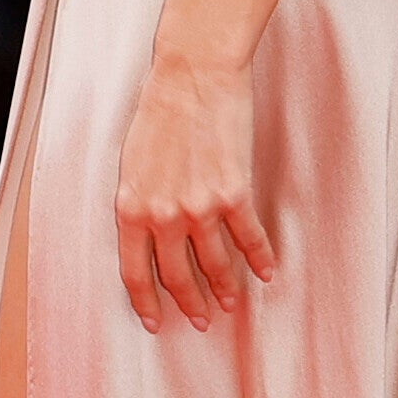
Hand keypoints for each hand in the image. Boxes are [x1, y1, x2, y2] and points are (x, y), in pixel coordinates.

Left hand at [111, 53, 272, 330]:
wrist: (193, 75)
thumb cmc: (160, 110)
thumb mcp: (132, 162)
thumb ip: (140, 200)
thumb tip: (150, 231)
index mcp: (131, 207)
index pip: (135, 272)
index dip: (146, 302)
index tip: (155, 322)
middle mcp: (162, 215)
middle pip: (177, 276)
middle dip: (191, 304)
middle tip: (202, 320)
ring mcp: (199, 207)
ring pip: (215, 264)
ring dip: (225, 289)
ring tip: (232, 303)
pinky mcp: (233, 193)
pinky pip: (249, 237)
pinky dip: (260, 258)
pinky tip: (267, 272)